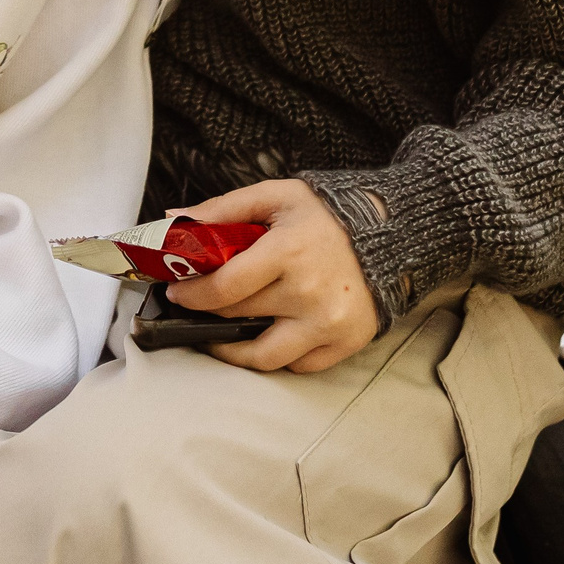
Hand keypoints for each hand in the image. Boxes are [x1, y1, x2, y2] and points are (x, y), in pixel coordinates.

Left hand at [164, 180, 379, 373]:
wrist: (392, 233)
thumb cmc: (326, 214)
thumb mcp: (274, 196)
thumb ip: (222, 209)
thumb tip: (171, 222)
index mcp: (288, 252)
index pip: (224, 288)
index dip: (191, 294)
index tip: (176, 291)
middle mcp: (309, 294)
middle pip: (237, 318)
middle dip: (207, 313)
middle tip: (196, 304)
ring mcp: (329, 324)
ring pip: (263, 357)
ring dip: (233, 348)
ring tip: (220, 334)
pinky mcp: (346, 343)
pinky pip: (298, 366)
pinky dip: (277, 355)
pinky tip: (266, 334)